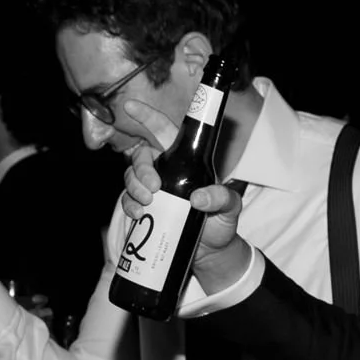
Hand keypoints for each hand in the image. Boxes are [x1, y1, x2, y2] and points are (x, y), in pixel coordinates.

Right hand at [116, 99, 249, 288]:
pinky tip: (139, 214)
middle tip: (154, 186)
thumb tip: (197, 198)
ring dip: (134, 186)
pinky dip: (130, 206)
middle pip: (141, 156)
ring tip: (149, 202)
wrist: (212, 252)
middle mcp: (165, 170)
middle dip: (141, 167)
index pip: (162, 130)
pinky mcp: (146, 210)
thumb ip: (222, 198)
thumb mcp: (230, 208)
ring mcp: (153, 190)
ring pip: (131, 177)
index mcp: (185, 158)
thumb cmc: (222, 223)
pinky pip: (128, 201)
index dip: (146, 116)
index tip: (130, 106)